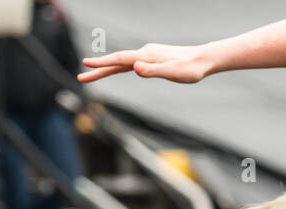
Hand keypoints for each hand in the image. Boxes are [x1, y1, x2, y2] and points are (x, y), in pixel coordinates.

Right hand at [79, 44, 214, 83]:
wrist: (203, 59)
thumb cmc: (190, 69)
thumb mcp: (173, 73)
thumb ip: (153, 71)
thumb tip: (135, 69)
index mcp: (146, 57)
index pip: (119, 60)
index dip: (102, 64)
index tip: (86, 65)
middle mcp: (144, 53)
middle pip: (117, 62)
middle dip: (99, 70)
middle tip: (81, 77)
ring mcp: (148, 54)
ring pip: (123, 62)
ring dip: (108, 68)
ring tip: (93, 73)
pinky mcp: (153, 57)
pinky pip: (132, 61)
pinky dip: (120, 65)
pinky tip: (120, 68)